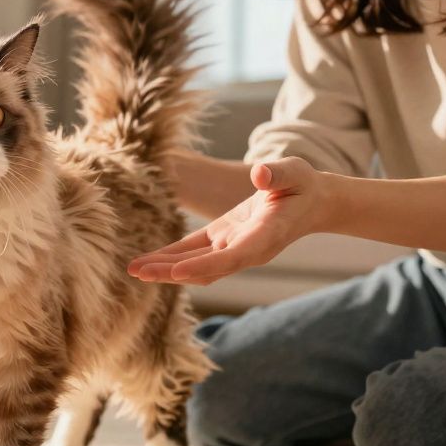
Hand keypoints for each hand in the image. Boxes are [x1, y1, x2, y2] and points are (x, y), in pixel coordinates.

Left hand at [128, 157, 326, 285]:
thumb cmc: (303, 185)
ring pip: (196, 264)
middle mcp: (247, 250)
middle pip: (206, 268)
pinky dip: (170, 256)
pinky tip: (146, 260)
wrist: (312, 201)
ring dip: (165, 268)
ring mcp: (233, 247)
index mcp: (265, 237)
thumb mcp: (295, 173)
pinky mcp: (223, 238)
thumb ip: (278, 174)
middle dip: (172, 272)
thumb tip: (258, 174)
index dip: (205, 265)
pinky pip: (193, 251)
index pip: (232, 258)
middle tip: (138, 273)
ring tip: (133, 269)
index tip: (178, 272)